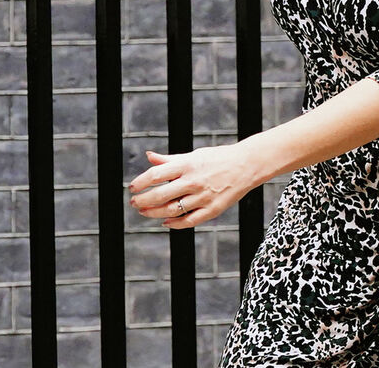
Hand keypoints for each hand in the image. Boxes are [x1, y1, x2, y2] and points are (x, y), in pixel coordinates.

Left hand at [127, 144, 261, 229]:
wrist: (246, 165)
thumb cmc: (217, 158)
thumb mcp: (193, 155)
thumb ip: (169, 159)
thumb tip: (149, 156)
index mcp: (187, 164)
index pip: (157, 174)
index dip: (141, 182)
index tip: (132, 187)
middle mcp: (194, 181)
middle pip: (161, 195)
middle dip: (143, 201)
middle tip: (134, 203)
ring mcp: (203, 196)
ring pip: (172, 210)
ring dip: (154, 213)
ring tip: (144, 212)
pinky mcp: (213, 209)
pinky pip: (189, 220)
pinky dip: (175, 224)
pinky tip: (165, 222)